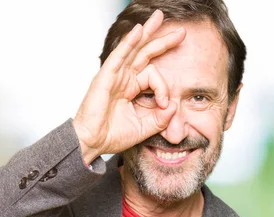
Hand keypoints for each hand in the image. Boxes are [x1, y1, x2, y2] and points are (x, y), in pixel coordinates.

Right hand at [72, 10, 185, 163]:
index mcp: (133, 88)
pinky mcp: (106, 76)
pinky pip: (119, 55)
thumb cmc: (113, 135)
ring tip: (159, 17)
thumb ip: (162, 117)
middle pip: (146, 52)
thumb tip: (174, 105)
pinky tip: (139, 30)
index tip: (165, 104)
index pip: (155, 77)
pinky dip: (129, 42)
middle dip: (163, 40)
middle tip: (181, 31)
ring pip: (134, 48)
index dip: (164, 88)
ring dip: (148, 32)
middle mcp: (125, 78)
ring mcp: (115, 75)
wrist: (93, 142)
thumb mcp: (146, 127)